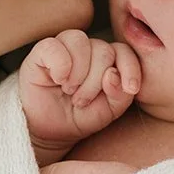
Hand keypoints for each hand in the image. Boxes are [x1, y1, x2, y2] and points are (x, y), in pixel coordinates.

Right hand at [20, 30, 139, 159]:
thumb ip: (120, 94)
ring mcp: (65, 47)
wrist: (49, 131)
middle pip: (103, 50)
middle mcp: (88, 49)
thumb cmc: (80, 117)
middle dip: (96, 82)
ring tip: (69, 91)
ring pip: (81, 42)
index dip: (130, 67)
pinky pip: (54, 46)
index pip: (124, 51)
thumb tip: (112, 74)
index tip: (131, 88)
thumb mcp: (109, 111)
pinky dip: (60, 65)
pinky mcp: (43, 50)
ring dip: (78, 73)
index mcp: (108, 60)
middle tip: (81, 101)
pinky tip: (57, 80)